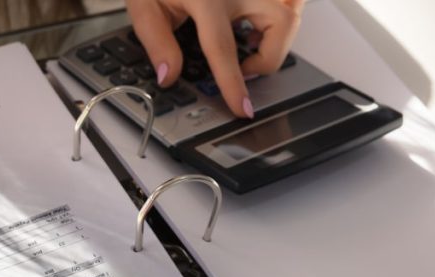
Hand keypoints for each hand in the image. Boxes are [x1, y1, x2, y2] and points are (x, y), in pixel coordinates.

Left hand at [126, 0, 304, 117]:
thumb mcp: (143, 4)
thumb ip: (156, 41)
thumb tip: (169, 76)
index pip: (224, 49)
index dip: (233, 84)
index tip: (243, 108)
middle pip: (281, 25)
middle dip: (270, 56)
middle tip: (244, 68)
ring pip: (291, 12)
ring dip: (277, 37)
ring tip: (248, 43)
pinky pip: (289, 1)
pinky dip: (280, 17)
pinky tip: (254, 23)